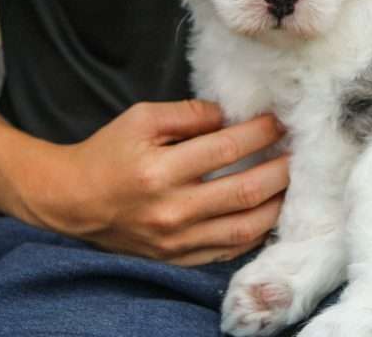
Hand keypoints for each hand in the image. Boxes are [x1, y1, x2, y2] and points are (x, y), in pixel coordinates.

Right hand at [17, 100, 288, 264]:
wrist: (74, 200)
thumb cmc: (109, 152)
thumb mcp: (141, 119)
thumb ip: (187, 114)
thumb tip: (228, 115)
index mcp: (160, 171)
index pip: (225, 149)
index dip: (258, 133)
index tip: (278, 122)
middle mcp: (172, 210)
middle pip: (244, 192)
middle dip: (279, 169)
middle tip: (297, 153)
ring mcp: (176, 240)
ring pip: (243, 227)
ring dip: (276, 204)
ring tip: (292, 183)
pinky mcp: (177, 257)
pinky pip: (227, 251)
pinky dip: (254, 234)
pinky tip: (269, 214)